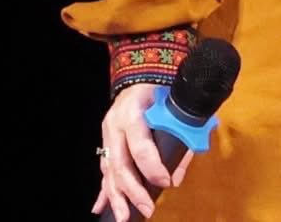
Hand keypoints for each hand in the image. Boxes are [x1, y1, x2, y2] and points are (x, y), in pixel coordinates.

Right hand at [92, 83, 192, 219]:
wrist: (141, 73)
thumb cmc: (163, 89)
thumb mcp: (174, 105)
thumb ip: (180, 138)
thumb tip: (176, 178)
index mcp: (134, 110)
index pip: (141, 145)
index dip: (152, 167)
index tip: (165, 183)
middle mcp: (115, 124)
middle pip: (121, 164)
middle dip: (134, 191)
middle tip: (147, 210)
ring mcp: (107, 134)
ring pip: (109, 171)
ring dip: (116, 197)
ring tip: (123, 217)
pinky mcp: (105, 142)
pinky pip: (104, 169)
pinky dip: (104, 190)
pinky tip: (100, 208)